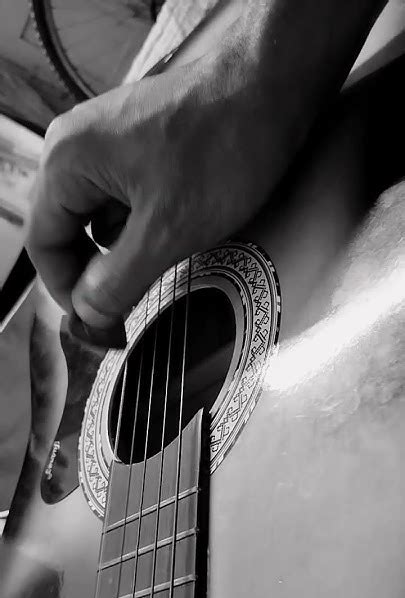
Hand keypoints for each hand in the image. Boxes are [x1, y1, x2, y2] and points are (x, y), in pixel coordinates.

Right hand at [26, 51, 274, 337]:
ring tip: (156, 267)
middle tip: (124, 311)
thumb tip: (88, 314)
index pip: (44, 245)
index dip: (68, 293)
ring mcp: (108, 143)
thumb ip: (117, 281)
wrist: (273, 88)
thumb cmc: (223, 147)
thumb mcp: (166, 232)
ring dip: (120, 253)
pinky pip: (124, 200)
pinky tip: (170, 235)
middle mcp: (77, 147)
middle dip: (95, 275)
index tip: (98, 324)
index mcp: (68, 162)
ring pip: (98, 219)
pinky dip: (140, 228)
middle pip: (67, 232)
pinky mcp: (138, 145)